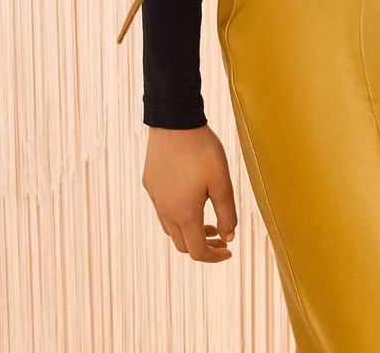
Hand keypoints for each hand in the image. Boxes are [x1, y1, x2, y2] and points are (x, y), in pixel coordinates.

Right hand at [142, 124, 237, 261]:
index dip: (214, 257)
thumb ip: (227, 213)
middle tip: (221, 236)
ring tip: (208, 219)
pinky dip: (178, 214)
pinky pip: (162, 208)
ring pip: (171, 228)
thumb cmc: (202, 150)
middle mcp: (165, 211)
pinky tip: (190, 196)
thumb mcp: (222, 182)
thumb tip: (229, 237)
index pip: (197, 251)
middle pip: (182, 244)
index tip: (228, 251)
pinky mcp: (150, 184)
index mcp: (184, 214)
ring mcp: (155, 197)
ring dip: (190, 230)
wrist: (174, 121)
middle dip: (203, 245)